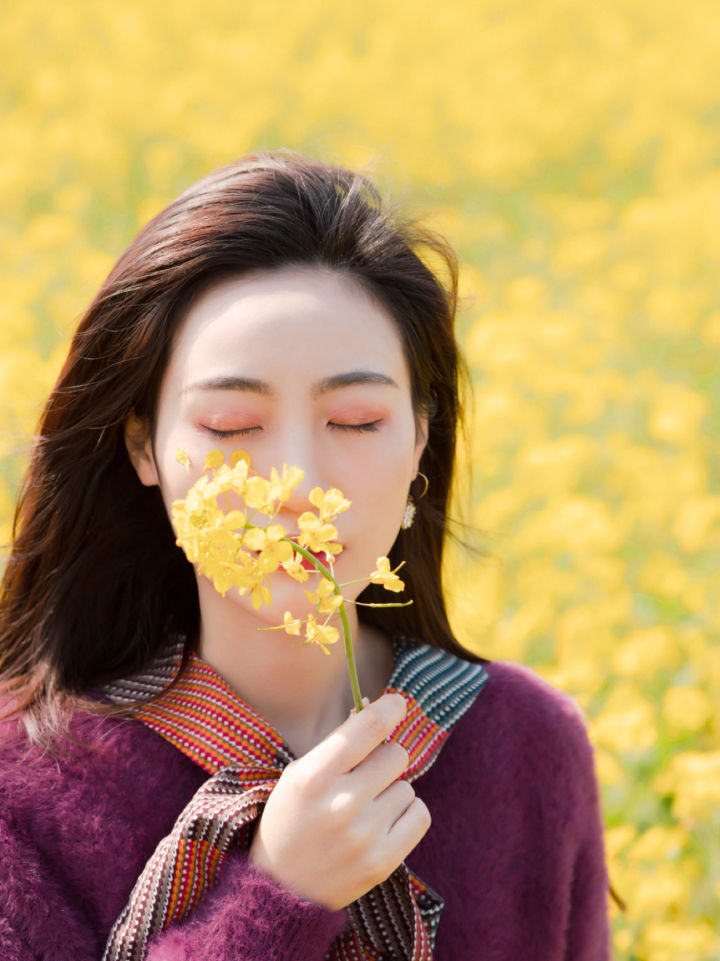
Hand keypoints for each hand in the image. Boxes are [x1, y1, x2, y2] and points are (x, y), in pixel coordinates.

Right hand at [248, 693, 430, 909]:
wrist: (281, 890)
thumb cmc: (293, 820)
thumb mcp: (299, 775)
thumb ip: (338, 745)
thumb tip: (378, 708)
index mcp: (313, 777)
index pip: (367, 728)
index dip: (389, 709)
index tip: (398, 703)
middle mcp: (340, 804)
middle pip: (395, 755)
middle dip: (384, 759)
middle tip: (366, 776)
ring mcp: (363, 836)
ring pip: (407, 786)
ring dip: (391, 792)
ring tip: (365, 810)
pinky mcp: (382, 861)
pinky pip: (419, 814)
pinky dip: (406, 814)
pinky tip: (382, 824)